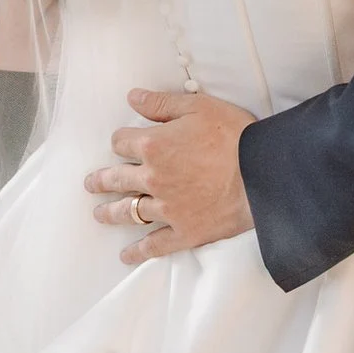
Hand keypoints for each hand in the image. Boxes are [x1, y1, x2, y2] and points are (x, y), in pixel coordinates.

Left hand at [84, 89, 256, 263]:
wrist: (262, 173)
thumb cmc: (234, 135)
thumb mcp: (199, 106)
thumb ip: (161, 103)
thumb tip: (132, 97)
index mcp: (153, 145)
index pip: (122, 142)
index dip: (122, 140)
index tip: (124, 142)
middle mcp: (152, 178)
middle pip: (116, 179)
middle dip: (101, 180)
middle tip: (91, 183)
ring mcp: (166, 209)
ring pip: (128, 211)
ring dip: (110, 212)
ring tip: (99, 213)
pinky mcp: (183, 232)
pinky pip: (154, 245)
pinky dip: (138, 251)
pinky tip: (126, 255)